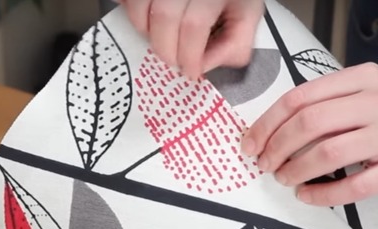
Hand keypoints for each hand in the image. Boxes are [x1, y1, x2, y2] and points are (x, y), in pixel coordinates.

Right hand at [119, 0, 264, 78]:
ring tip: (160, 36)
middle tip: (173, 60)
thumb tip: (205, 66)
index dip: (189, 56)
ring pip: (139, 6)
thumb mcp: (247, 13)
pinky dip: (130, 11)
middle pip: (163, 16)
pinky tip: (146, 17)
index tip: (190, 71)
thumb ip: (234, 44)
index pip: (193, 25)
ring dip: (145, 30)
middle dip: (166, 49)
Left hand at [240, 62, 377, 205]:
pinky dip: (323, 194)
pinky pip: (354, 186)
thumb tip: (275, 131)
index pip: (302, 96)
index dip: (269, 122)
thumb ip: (331, 104)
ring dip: (295, 170)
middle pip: (310, 123)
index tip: (251, 142)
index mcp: (365, 79)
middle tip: (265, 165)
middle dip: (277, 146)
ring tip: (284, 179)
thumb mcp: (371, 94)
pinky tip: (308, 196)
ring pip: (328, 153)